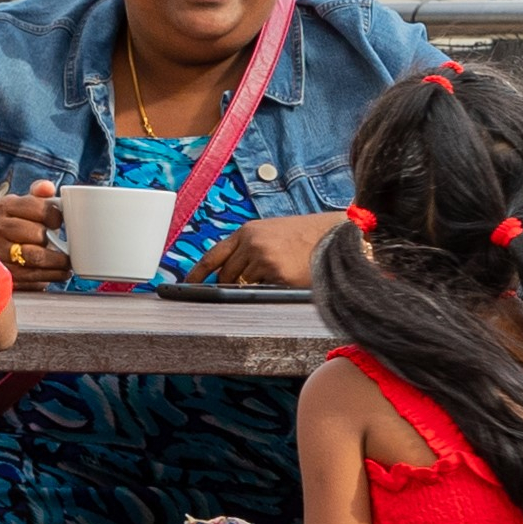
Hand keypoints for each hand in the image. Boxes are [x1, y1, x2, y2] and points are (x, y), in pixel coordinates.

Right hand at [0, 177, 68, 286]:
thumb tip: (48, 187)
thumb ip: (38, 195)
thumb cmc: (17, 226)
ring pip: (34, 257)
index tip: (60, 223)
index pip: (36, 207)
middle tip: (66, 247)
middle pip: (36, 233)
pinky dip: (49, 276)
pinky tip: (59, 273)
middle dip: (55, 241)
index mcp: (4, 206)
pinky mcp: (1, 273)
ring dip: (57, 262)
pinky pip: (31, 276)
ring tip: (67, 263)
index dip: (54, 216)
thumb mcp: (24, 207)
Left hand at [188, 210, 338, 286]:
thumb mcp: (273, 234)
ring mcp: (263, 260)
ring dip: (253, 289)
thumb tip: (231, 273)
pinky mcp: (277, 275)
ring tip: (273, 280)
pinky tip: (284, 283)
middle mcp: (251, 243)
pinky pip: (263, 292)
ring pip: (243, 286)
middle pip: (225, 275)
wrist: (336, 236)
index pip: (212, 255)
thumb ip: (250, 248)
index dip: (197, 273)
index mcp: (248, 231)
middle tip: (241, 289)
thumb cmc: (307, 237)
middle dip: (229, 286)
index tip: (186, 286)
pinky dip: (269, 292)